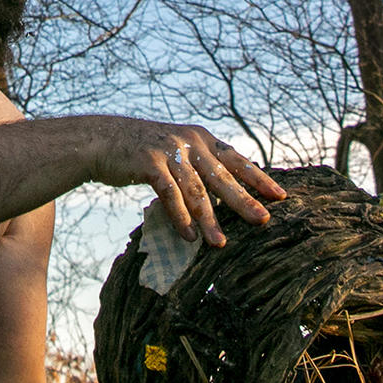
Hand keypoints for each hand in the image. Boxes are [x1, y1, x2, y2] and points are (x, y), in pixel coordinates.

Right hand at [85, 117, 287, 245]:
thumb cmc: (143, 152)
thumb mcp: (176, 150)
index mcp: (201, 139)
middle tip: (263, 221)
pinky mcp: (149, 163)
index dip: (258, 178)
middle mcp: (189, 142)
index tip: (280, 196)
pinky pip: (169, 194)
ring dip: (209, 220)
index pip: (236, 160)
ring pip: (196, 190)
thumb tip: (228, 195)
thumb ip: (200, 166)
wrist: (102, 140)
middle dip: (244, 200)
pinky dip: (179, 217)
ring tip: (220, 244)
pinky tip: (188, 237)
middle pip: (222, 177)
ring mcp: (169, 151)